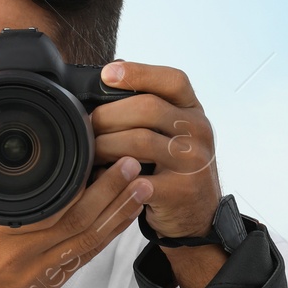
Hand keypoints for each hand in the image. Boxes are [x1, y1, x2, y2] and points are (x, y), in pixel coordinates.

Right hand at [0, 153, 151, 287]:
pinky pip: (91, 253)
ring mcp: (46, 267)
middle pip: (79, 219)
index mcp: (1, 231)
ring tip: (143, 184)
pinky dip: (112, 233)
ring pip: (92, 237)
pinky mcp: (56, 277)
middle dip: (109, 190)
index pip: (47, 202)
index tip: (94, 151)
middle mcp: (28, 251)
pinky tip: (130, 214)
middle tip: (131, 162)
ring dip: (119, 210)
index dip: (77, 181)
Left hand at [91, 62, 220, 239]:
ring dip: (106, 145)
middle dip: (109, 114)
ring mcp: (192, 162)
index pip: (173, 81)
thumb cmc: (178, 168)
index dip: (139, 73)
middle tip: (88, 125)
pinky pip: (138, 178)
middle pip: (148, 108)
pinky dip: (114, 177)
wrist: (199, 215)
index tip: (107, 75)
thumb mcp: (175, 131)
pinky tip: (103, 178)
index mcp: (194, 111)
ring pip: (140, 141)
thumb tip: (110, 74)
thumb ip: (152, 106)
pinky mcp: (180, 190)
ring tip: (91, 152)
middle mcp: (199, 132)